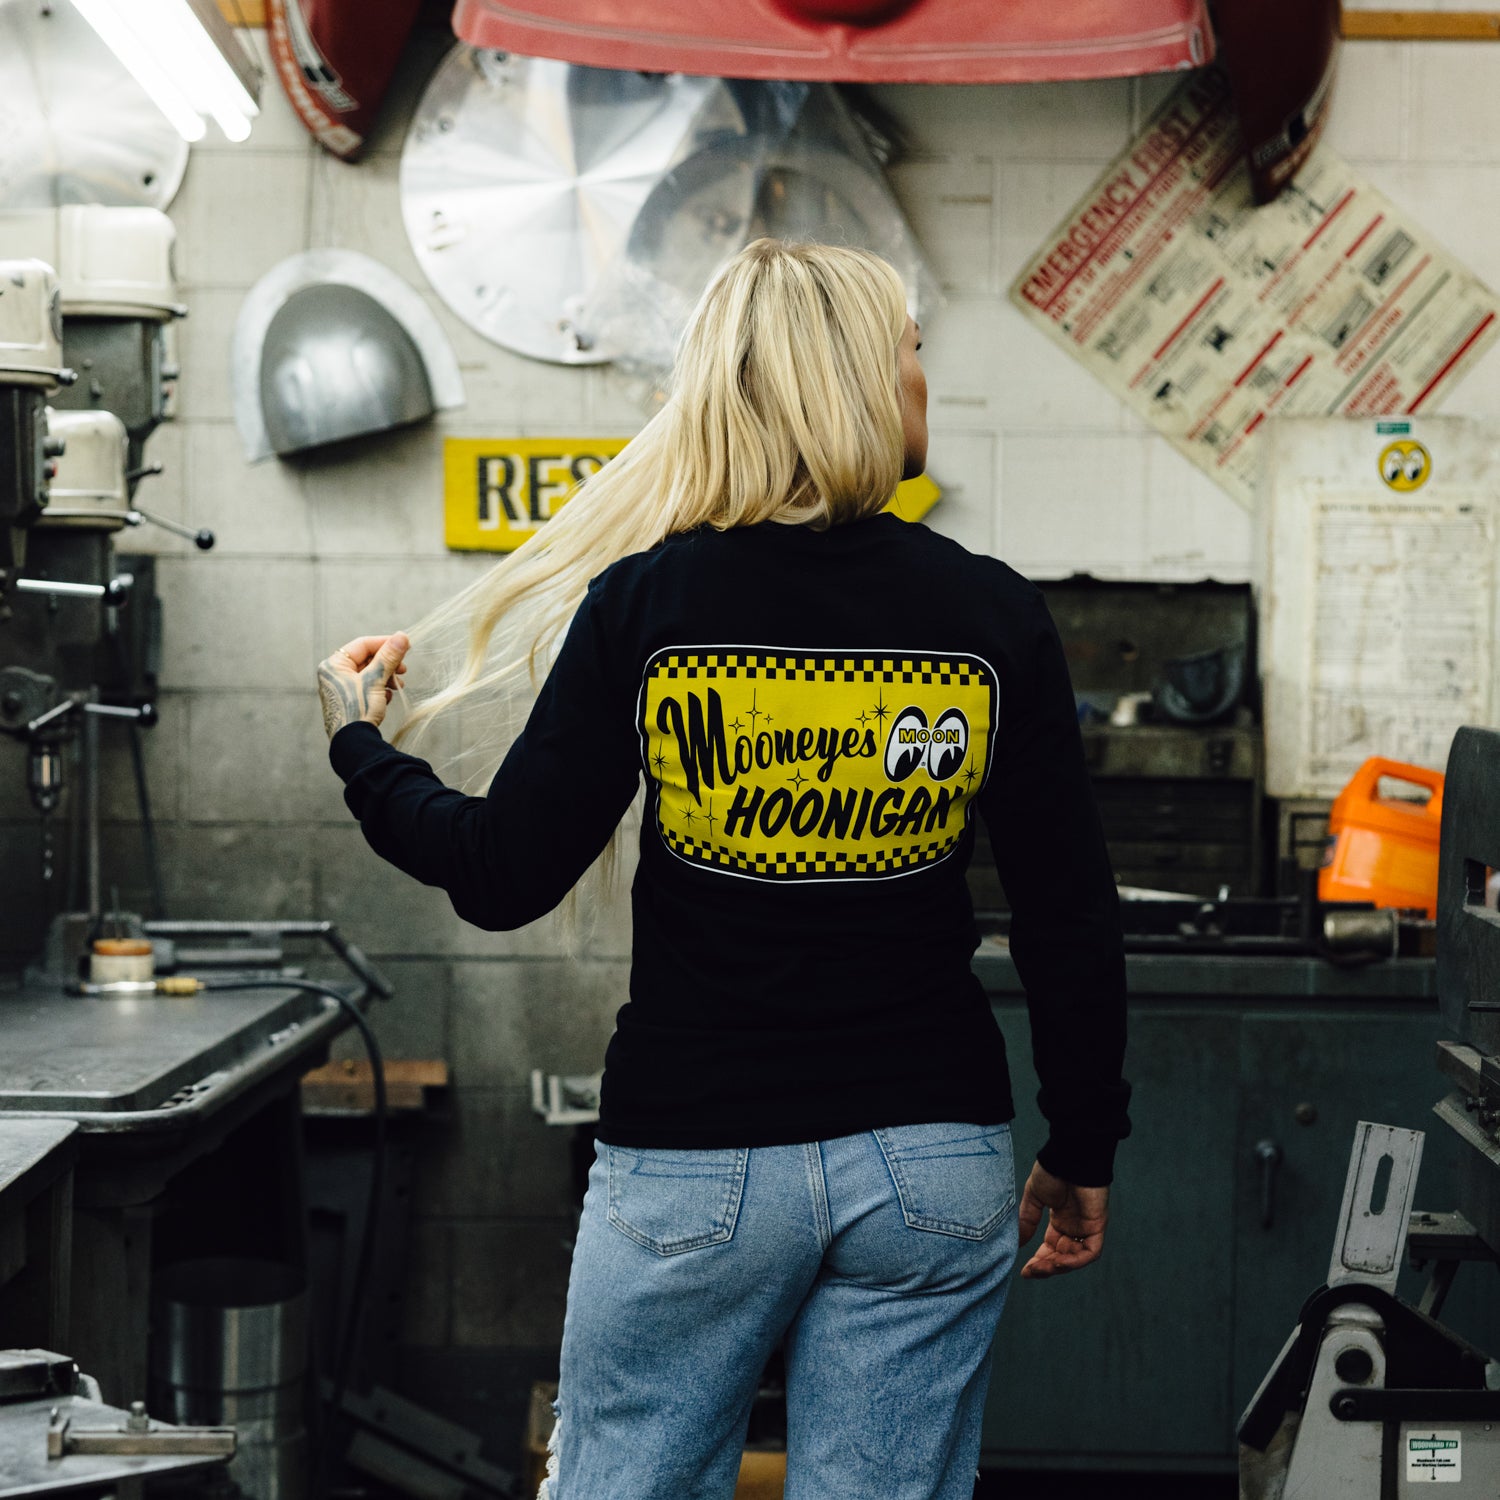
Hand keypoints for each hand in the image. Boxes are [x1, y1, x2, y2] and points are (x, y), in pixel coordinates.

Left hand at [317, 633, 408, 739]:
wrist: (353, 742)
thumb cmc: (358, 709)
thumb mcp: (375, 679)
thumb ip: (388, 657)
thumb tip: (402, 636)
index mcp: (334, 665)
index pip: (362, 645)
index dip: (385, 643)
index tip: (404, 644)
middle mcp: (334, 675)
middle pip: (366, 659)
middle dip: (387, 664)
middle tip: (403, 669)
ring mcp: (341, 689)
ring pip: (369, 674)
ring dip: (386, 677)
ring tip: (399, 686)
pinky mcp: (349, 701)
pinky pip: (367, 687)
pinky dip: (380, 689)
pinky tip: (388, 697)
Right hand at [1016, 1159, 1108, 1279]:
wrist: (1068, 1158)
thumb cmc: (1051, 1171)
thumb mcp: (1034, 1197)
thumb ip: (1027, 1220)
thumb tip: (1018, 1242)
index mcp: (1060, 1220)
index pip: (1050, 1248)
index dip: (1038, 1261)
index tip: (1024, 1271)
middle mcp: (1074, 1227)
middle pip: (1061, 1257)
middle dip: (1045, 1267)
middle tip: (1030, 1272)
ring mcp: (1086, 1227)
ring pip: (1075, 1258)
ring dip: (1058, 1266)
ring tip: (1041, 1267)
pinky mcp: (1097, 1226)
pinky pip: (1090, 1252)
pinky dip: (1075, 1261)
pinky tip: (1059, 1262)